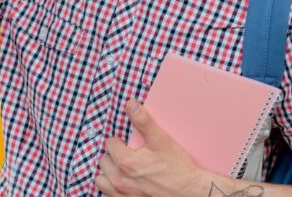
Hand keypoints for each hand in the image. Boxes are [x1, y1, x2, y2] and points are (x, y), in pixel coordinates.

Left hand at [95, 99, 212, 196]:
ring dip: (110, 173)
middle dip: (114, 156)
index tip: (131, 145)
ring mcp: (122, 195)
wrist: (189, 192)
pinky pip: (108, 194)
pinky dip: (113, 187)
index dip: (121, 141)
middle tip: (131, 156)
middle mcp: (120, 181)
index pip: (110, 143)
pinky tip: (126, 183)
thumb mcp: (161, 140)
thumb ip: (143, 120)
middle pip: (104, 161)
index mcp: (126, 162)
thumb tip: (130, 103)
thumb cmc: (177, 167)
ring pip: (102, 180)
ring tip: (124, 169)